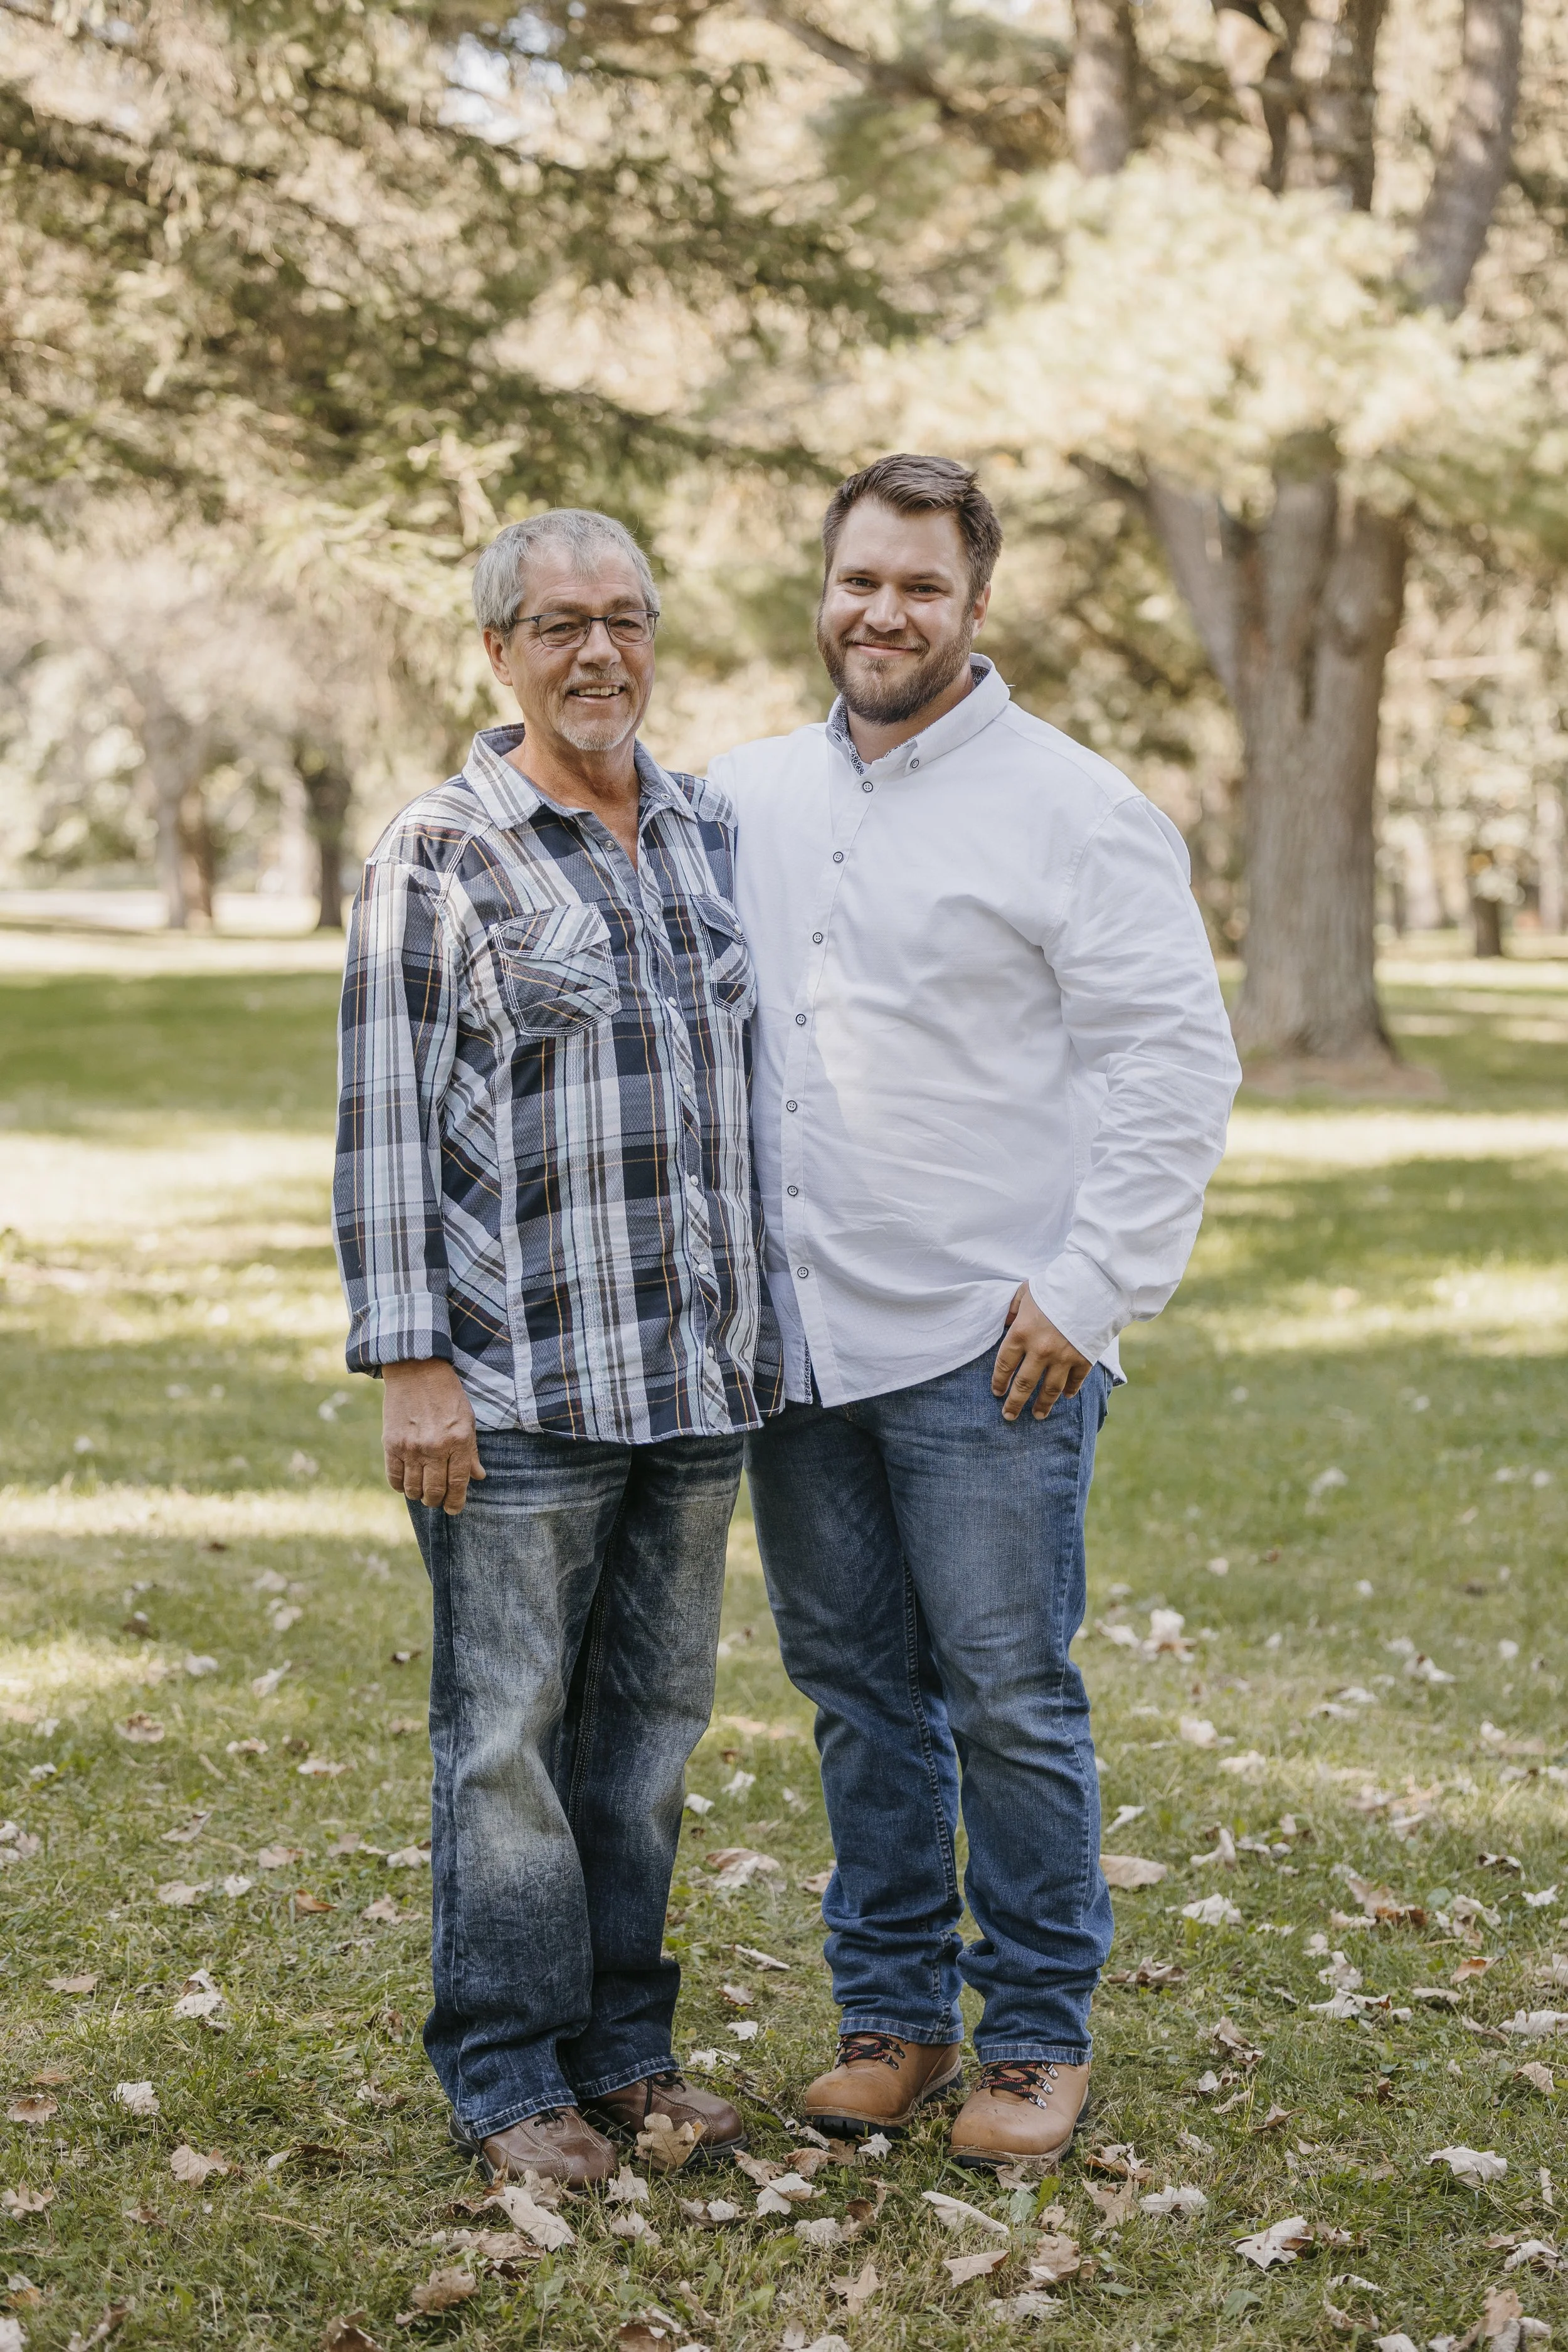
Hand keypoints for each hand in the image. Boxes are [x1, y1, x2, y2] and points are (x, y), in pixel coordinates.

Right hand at [382, 1359, 485, 1513]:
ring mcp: (412, 1447)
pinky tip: (406, 1483)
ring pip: (413, 1489)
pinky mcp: (391, 1444)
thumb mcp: (467, 1420)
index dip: (456, 1502)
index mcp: (459, 1441)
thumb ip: (471, 1451)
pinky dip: (400, 1486)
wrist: (417, 1371)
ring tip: (422, 1492)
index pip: (458, 1483)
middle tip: (437, 1500)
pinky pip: (394, 1477)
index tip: (454, 1509)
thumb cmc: (447, 1395)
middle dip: (437, 1501)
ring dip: (419, 1495)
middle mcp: (435, 1447)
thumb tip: (478, 1477)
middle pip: (435, 1491)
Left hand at [991, 1283, 1092, 1422]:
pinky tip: (1064, 1397)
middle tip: (1008, 1416)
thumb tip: (1007, 1322)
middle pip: (1023, 1385)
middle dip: (1014, 1403)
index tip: (997, 1392)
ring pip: (1049, 1390)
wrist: (1092, 1285)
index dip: (999, 1382)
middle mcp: (1039, 1350)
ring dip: (1042, 1405)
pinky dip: (1069, 1390)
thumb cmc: (1055, 1286)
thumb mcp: (1026, 1291)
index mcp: (1021, 1333)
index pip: (1004, 1365)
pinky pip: (1074, 1381)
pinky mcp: (1083, 1359)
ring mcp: (1063, 1357)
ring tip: (1037, 1416)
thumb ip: (1013, 1308)